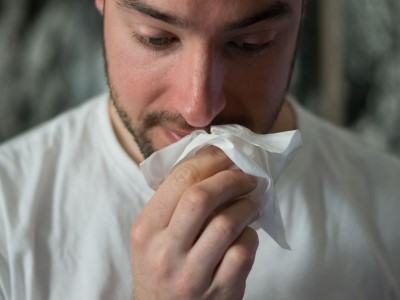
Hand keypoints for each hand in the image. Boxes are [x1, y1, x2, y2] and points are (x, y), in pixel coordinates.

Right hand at [131, 146, 259, 299]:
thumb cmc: (161, 266)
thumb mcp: (152, 234)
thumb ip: (173, 201)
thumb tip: (212, 162)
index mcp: (146, 229)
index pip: (180, 179)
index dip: (210, 161)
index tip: (226, 156)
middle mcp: (165, 252)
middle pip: (202, 197)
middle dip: (231, 178)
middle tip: (246, 176)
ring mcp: (191, 275)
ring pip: (226, 224)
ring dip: (246, 206)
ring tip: (251, 202)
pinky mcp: (218, 292)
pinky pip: (243, 253)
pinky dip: (250, 236)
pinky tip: (246, 233)